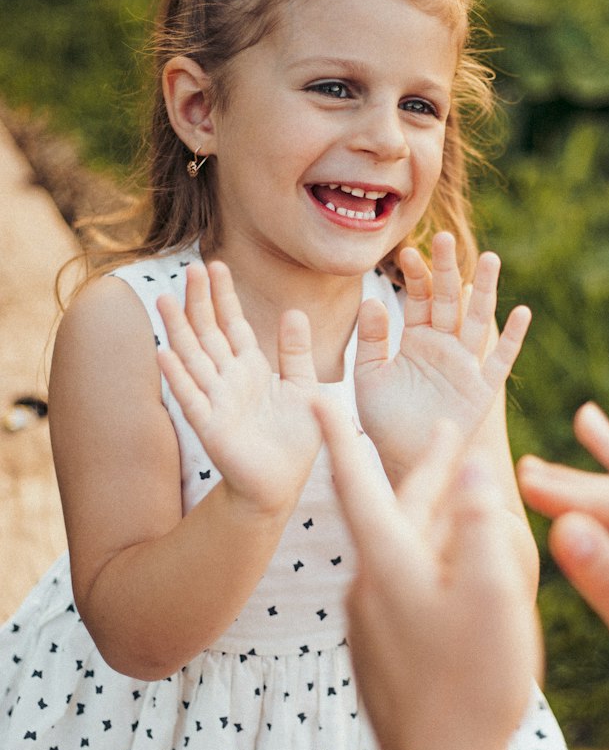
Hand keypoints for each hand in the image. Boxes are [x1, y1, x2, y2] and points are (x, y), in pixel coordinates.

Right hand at [157, 261, 321, 516]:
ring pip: (192, 358)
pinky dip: (177, 377)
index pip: (233, 324)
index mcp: (251, 368)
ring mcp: (215, 401)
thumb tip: (293, 311)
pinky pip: (191, 398)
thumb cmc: (294, 440)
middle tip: (191, 267)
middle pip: (208, 333)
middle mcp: (228, 380)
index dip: (223, 296)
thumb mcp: (305, 388)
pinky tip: (163, 354)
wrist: (282, 484)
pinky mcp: (210, 427)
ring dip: (178, 330)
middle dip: (199, 302)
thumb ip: (296, 353)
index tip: (215, 265)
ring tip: (163, 300)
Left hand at [314, 397, 542, 749]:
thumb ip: (481, 524)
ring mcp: (376, 620)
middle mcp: (370, 584)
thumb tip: (474, 467)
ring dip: (435, 516)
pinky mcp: (387, 648)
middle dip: (421, 469)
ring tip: (466, 492)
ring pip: (406, 549)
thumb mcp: (492, 594)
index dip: (339, 434)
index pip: (356, 481)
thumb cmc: (471, 683)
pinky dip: (436, 559)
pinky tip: (463, 568)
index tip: (315, 393)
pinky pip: (410, 584)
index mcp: (388, 562)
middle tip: (444, 431)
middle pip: (392, 511)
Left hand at [353, 232, 530, 483]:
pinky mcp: (482, 389)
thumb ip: (372, 341)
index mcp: (416, 339)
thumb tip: (371, 301)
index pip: (418, 298)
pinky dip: (513, 338)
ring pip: (478, 320)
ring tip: (491, 259)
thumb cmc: (384, 421)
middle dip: (447, 270)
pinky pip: (500, 360)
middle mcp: (444, 346)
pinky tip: (522, 312)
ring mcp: (466, 364)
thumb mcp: (370, 377)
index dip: (415, 276)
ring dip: (485, 291)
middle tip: (446, 238)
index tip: (407, 254)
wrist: (403, 459)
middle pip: (449, 300)